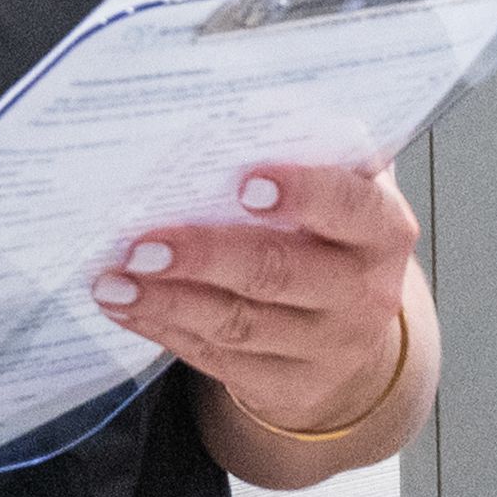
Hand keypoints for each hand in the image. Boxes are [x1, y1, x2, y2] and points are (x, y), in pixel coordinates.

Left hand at [95, 155, 424, 469]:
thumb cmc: (330, 238)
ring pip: (238, 324)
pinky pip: (216, 358)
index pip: (348, 207)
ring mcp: (327, 348)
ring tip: (115, 278)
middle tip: (142, 243)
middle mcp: (363, 294)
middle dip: (204, 256)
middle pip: (278, 273)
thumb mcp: (341, 191)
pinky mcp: (288, 388)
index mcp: (381, 231)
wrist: (350, 333)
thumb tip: (244, 108)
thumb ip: (310, 152)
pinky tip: (126, 306)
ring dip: (167, 300)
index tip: (243, 183)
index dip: (301, 193)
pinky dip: (164, 329)